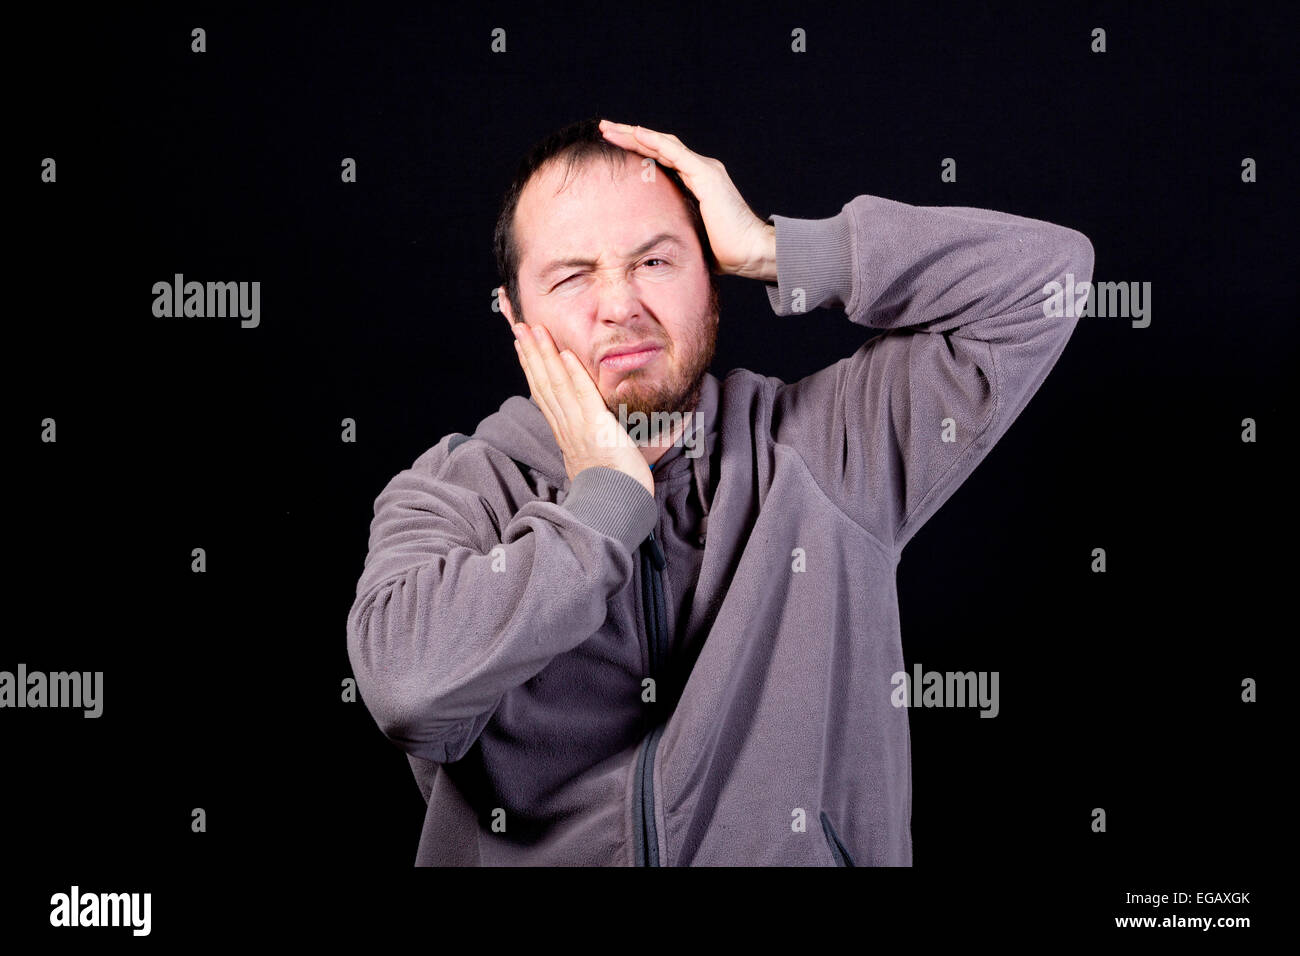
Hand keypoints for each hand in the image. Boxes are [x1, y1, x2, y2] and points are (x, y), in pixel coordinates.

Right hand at [511, 321, 654, 497]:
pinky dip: (574, 376)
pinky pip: (584, 398)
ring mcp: (580, 429)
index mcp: (565, 434)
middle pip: (543, 384)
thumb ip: (586, 443)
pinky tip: (566, 355)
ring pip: (557, 386)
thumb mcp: (592, 461)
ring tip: (536, 331)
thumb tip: (586, 433)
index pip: (543, 394)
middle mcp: (567, 428)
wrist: (616, 511)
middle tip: (520, 327)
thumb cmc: (611, 489)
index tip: (522, 346)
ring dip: (545, 356)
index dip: (532, 368)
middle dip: (531, 354)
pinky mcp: (598, 430)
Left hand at [599, 119, 776, 281]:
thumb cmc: (724, 252)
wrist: (749, 253)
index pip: (661, 160)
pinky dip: (654, 141)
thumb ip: (675, 228)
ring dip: (635, 135)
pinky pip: (675, 153)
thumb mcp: (690, 235)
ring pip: (663, 145)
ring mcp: (704, 170)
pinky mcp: (706, 175)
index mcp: (696, 182)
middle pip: (659, 147)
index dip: (637, 151)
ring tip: (609, 128)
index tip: (613, 147)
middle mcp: (700, 170)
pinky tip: (636, 133)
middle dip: (630, 137)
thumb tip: (653, 244)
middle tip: (604, 129)